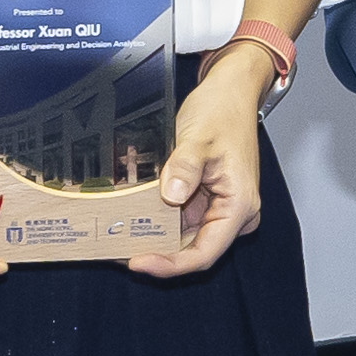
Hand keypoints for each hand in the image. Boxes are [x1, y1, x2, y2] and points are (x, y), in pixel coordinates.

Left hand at [125, 52, 274, 281]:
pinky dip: (156, 221)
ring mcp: (218, 207)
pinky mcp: (205, 200)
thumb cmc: (222, 112)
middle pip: (192, 250)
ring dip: (153, 238)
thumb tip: (173, 195)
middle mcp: (232, 213)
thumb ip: (185, 167)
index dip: (170, 264)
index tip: (137, 261)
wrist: (230, 92)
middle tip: (116, 251)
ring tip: (117, 238)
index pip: (204, 252)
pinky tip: (131, 218)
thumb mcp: (199, 138)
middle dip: (156, 253)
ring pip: (183, 236)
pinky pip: (179, 219)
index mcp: (239, 205)